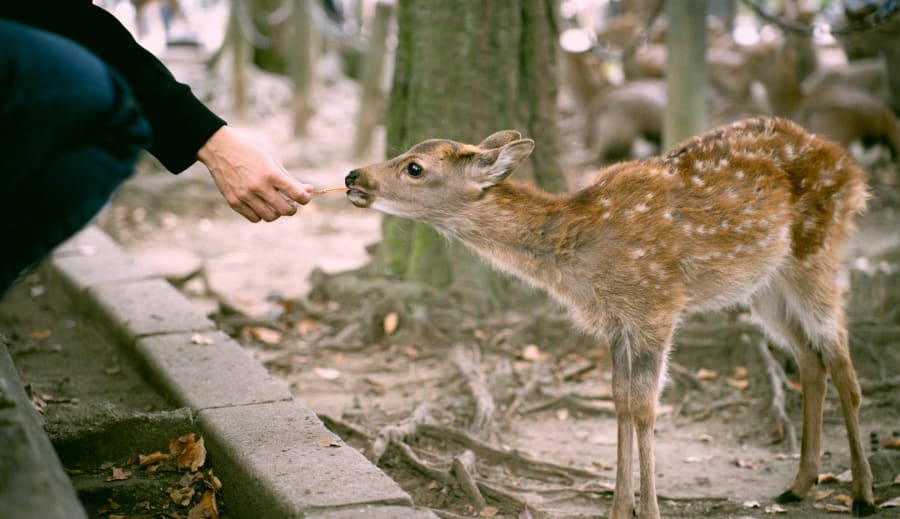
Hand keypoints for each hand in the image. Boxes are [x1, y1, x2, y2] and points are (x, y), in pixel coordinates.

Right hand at [197, 126, 312, 221]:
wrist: (219, 149)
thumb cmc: (250, 154)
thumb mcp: (272, 162)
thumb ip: (290, 179)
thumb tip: (309, 191)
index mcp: (270, 174)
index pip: (296, 194)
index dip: (305, 199)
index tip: (304, 198)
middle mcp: (258, 186)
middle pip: (285, 210)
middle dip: (292, 208)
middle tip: (290, 203)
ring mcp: (244, 196)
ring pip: (270, 217)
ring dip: (276, 212)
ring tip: (275, 204)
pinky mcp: (234, 202)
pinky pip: (254, 218)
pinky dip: (260, 214)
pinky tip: (260, 204)